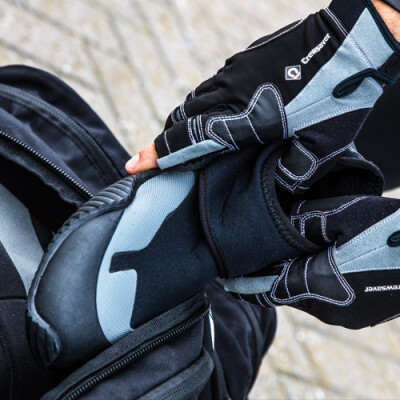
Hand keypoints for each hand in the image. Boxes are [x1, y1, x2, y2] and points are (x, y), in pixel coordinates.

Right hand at [127, 0, 399, 193]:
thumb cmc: (341, 94)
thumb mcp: (323, 145)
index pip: (190, 140)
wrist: (354, 40)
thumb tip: (277, 187)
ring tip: (174, 143)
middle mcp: (232, 93)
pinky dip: (199, 108)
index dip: (159, 156)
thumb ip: (293, 170)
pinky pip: (209, 89)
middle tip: (149, 162)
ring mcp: (234, 73)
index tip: (133, 167)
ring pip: (193, 103)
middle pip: (182, 120)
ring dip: (180, 125)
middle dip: (162, 142)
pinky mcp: (242, 61)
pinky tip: (207, 117)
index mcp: (248, 118)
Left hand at [225, 194, 399, 328]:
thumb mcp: (343, 215)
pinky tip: (314, 263)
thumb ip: (302, 221)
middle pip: (285, 292)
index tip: (224, 279)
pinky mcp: (363, 313)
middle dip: (267, 277)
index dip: (244, 286)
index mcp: (319, 287)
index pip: (267, 292)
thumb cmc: (392, 232)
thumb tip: (276, 224)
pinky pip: (324, 298)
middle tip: (251, 258)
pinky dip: (311, 282)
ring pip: (304, 296)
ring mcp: (349, 315)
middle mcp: (330, 310)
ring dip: (291, 278)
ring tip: (280, 257)